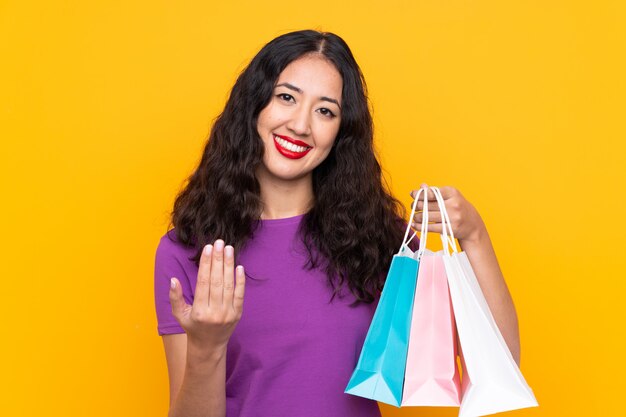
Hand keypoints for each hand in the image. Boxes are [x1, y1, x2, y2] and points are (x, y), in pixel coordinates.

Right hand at [169, 239, 245, 353]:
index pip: (203, 282)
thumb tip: (173, 280)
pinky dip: (240, 280)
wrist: (209, 346)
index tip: (208, 248)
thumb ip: (175, 297)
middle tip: (219, 242)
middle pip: (217, 280)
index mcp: (199, 311)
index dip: (206, 264)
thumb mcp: (179, 314)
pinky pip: (240, 294)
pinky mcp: (237, 313)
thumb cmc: (193, 327)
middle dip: (218, 259)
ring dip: (229, 265)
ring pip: (229, 285)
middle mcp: (215, 312)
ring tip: (229, 249)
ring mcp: (228, 313)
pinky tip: (239, 266)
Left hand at [410, 185, 485, 243]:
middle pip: (427, 205)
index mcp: (452, 192)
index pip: (431, 192)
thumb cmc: (458, 208)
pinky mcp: (451, 228)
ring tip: (414, 216)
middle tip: (413, 206)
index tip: (412, 195)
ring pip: (427, 216)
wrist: (473, 225)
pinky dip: (420, 226)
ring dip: (416, 217)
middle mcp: (454, 204)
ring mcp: (453, 217)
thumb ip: (435, 192)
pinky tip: (415, 225)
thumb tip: (421, 186)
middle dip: (416, 205)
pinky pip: (430, 227)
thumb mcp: (450, 197)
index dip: (419, 194)